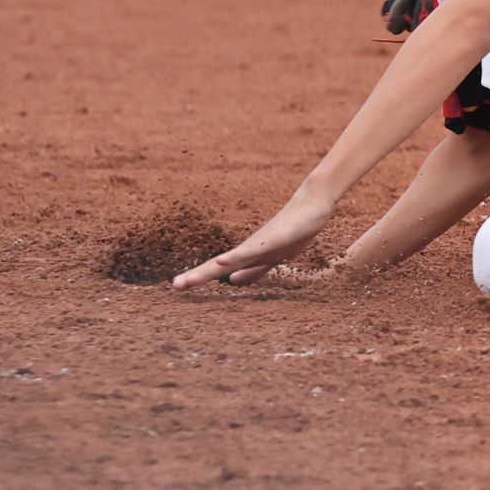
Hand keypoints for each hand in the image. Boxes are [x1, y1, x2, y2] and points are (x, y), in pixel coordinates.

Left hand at [171, 188, 334, 289]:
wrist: (314, 202)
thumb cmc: (295, 228)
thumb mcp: (273, 257)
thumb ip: (253, 269)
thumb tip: (233, 281)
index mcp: (248, 254)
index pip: (219, 269)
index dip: (199, 277)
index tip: (177, 286)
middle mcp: (249, 248)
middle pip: (219, 265)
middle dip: (198, 276)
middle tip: (175, 286)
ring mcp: (261, 242)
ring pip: (231, 258)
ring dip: (210, 270)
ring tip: (190, 280)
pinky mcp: (275, 237)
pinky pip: (254, 250)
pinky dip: (237, 257)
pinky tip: (224, 262)